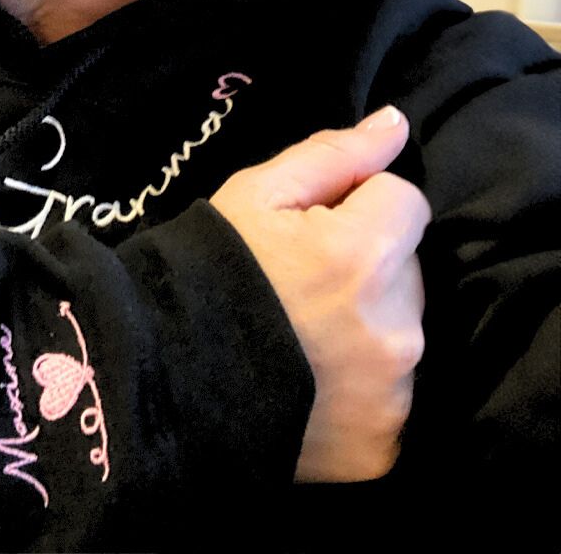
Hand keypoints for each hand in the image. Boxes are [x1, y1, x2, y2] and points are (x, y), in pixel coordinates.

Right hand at [210, 105, 429, 481]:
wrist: (160, 378)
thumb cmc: (207, 269)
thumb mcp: (254, 194)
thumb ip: (332, 156)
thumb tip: (395, 123)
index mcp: (361, 254)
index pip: (404, 198)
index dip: (358, 202)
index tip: (314, 225)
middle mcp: (392, 326)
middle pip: (406, 265)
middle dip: (367, 261)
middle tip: (301, 280)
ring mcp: (391, 392)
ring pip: (401, 326)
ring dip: (367, 320)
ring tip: (301, 333)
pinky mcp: (381, 444)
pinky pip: (393, 392)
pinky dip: (361, 383)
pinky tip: (310, 379)